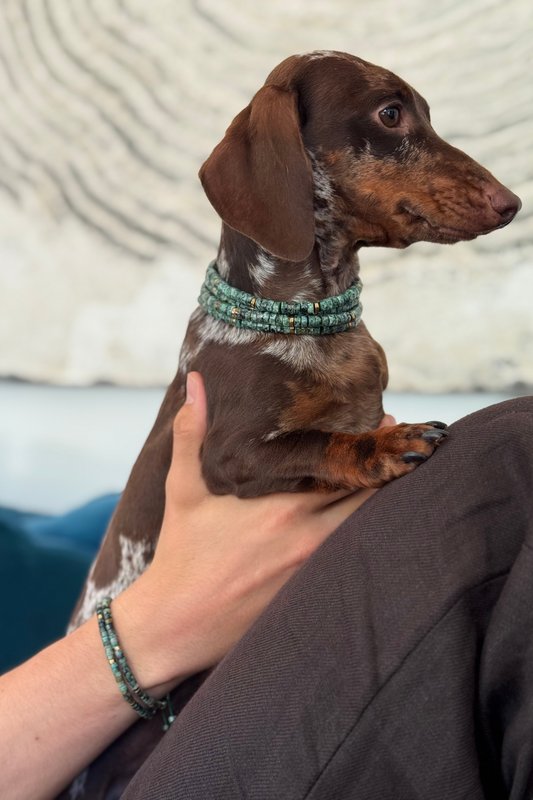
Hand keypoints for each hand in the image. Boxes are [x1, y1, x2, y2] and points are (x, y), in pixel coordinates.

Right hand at [115, 373, 395, 691]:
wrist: (173, 625)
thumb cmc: (179, 553)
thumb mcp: (183, 488)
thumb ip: (192, 432)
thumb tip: (195, 381)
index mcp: (280, 503)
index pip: (344, 465)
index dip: (372, 443)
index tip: (384, 423)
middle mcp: (306, 535)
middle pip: (369, 496)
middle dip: (386, 471)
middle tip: (398, 450)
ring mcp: (315, 569)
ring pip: (370, 529)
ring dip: (384, 505)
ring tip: (392, 479)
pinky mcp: (315, 595)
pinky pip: (357, 561)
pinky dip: (370, 539)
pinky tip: (376, 525)